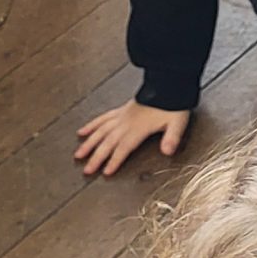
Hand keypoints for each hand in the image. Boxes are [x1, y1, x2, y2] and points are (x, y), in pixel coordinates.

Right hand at [76, 100, 191, 177]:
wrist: (168, 85)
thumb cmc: (173, 104)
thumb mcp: (178, 122)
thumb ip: (172, 138)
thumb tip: (168, 151)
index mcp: (138, 128)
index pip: (123, 147)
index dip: (114, 160)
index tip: (106, 172)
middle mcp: (126, 122)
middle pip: (108, 142)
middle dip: (96, 157)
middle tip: (87, 170)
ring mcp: (122, 116)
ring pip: (100, 131)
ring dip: (89, 143)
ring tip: (78, 154)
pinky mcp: (121, 110)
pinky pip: (103, 118)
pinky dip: (92, 125)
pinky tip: (83, 131)